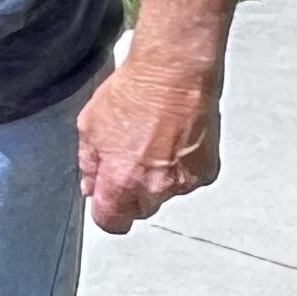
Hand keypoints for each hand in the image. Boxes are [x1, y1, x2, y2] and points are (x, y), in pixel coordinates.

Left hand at [78, 52, 222, 231]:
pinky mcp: (207, 171)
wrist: (175, 73)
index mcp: (122, 181)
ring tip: (155, 143)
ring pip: (165, 194)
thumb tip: (91, 187)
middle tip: (130, 160)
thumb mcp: (90, 126)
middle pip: (140, 210)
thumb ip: (90, 164)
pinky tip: (175, 141)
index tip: (105, 201)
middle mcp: (155, 188)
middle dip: (132, 193)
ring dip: (158, 178)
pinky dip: (181, 167)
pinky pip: (188, 179)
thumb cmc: (131, 93)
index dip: (106, 212)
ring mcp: (185, 181)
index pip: (112, 222)